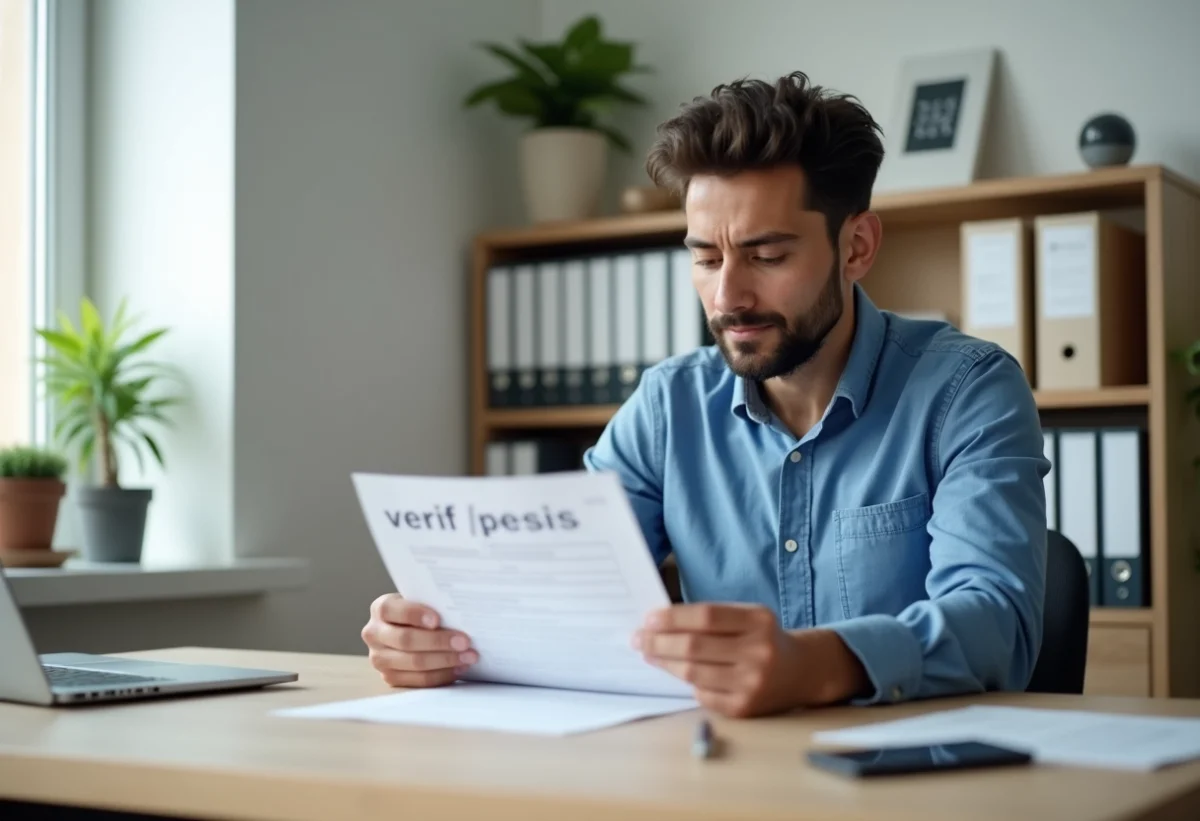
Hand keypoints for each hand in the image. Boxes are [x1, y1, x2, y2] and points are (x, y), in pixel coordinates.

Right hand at [361, 594, 477, 687]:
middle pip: (405, 640)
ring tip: (468, 656)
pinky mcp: (391, 678)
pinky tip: (459, 668)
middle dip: (438, 641)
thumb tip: (459, 613)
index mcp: (380, 609)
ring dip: (445, 660)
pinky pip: (419, 680)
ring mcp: (380, 659)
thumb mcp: (421, 601)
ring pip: (414, 663)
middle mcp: (374, 634)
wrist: (410, 629)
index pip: (391, 610)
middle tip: (465, 641)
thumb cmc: (421, 612)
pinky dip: (442, 674)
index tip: (437, 619)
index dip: (415, 614)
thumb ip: (432, 604)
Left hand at [633, 603, 867, 717]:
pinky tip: (677, 673)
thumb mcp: (748, 617)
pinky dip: (686, 682)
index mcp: (759, 621)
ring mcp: (752, 683)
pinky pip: (702, 694)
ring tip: (649, 654)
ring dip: (664, 663)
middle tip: (638, 639)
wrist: (801, 672)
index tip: (648, 619)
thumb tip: (660, 622)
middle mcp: (758, 653)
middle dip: (659, 642)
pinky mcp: (744, 708)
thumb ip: (712, 618)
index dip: (673, 618)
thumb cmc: (763, 639)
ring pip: (693, 673)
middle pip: (695, 647)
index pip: (706, 617)